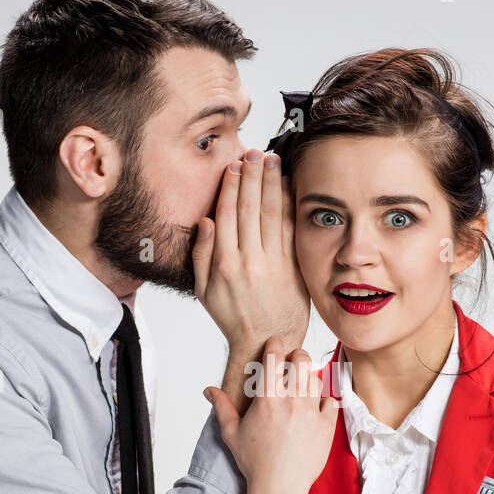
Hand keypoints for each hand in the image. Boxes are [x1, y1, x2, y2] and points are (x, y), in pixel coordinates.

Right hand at [193, 149, 310, 362]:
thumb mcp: (203, 291)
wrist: (265, 341)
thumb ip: (201, 255)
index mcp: (224, 264)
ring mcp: (273, 263)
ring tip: (270, 160)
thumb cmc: (233, 318)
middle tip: (252, 152)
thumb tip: (205, 222)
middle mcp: (248, 261)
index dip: (230, 186)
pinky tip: (287, 185)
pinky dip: (289, 204)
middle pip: (249, 207)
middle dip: (251, 175)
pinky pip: (290, 229)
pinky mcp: (292, 267)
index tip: (233, 166)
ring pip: (271, 213)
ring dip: (270, 182)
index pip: (227, 214)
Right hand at [203, 337, 338, 493]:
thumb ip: (222, 407)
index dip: (275, 345)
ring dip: (308, 379)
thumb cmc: (255, 462)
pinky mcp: (326, 426)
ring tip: (299, 391)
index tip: (275, 344)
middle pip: (301, 360)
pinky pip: (330, 402)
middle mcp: (291, 401)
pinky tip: (313, 410)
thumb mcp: (232, 433)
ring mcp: (311, 412)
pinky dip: (323, 402)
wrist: (279, 488)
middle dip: (296, 357)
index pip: (274, 357)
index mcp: (267, 399)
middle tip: (290, 365)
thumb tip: (209, 390)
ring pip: (316, 379)